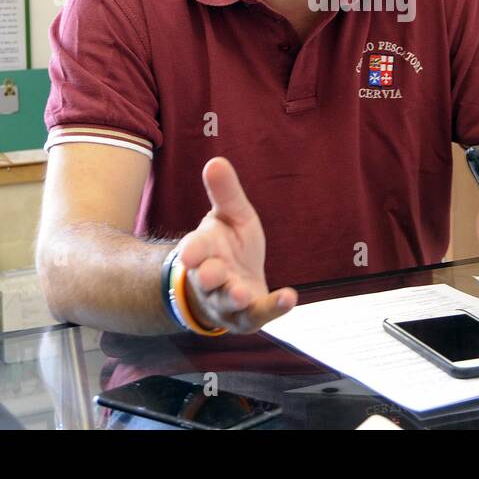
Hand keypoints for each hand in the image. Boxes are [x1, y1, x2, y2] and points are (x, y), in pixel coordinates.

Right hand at [175, 157, 296, 334]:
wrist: (230, 283)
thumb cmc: (227, 245)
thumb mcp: (230, 215)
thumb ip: (225, 193)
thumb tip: (215, 161)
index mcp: (202, 251)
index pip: (195, 250)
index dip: (192, 252)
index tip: (189, 254)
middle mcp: (210, 279)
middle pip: (207, 280)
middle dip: (210, 277)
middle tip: (213, 274)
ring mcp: (226, 302)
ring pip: (227, 302)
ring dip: (234, 297)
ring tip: (243, 293)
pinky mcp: (246, 317)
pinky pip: (258, 314)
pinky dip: (273, 307)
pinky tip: (289, 297)